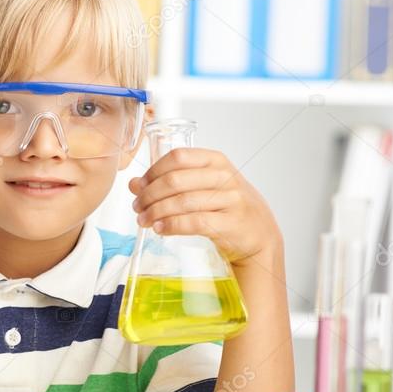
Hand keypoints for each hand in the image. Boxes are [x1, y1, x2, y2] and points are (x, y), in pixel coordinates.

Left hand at [128, 148, 281, 266]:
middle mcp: (225, 177)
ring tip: (143, 220)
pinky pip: (195, 222)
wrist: (258, 234)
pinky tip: (160, 229)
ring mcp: (231, 200)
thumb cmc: (226, 207)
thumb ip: (170, 182)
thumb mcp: (201, 187)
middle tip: (137, 207)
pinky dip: (172, 225)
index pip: (178, 157)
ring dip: (156, 212)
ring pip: (182, 202)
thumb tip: (134, 184)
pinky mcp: (231, 223)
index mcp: (215, 161)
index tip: (139, 186)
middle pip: (175, 180)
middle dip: (149, 195)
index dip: (153, 171)